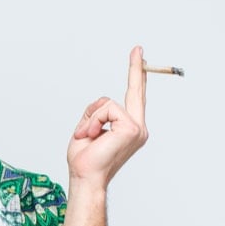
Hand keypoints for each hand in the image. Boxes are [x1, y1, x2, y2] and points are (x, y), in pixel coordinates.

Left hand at [67, 45, 148, 187]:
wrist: (85, 177)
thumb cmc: (85, 159)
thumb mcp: (88, 128)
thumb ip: (98, 113)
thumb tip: (104, 104)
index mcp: (129, 129)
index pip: (135, 99)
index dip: (137, 77)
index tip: (138, 56)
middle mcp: (138, 128)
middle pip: (135, 92)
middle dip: (136, 69)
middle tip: (137, 48)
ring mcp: (137, 128)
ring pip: (107, 103)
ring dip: (90, 118)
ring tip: (87, 136)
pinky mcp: (131, 128)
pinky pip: (105, 109)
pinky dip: (93, 120)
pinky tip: (91, 136)